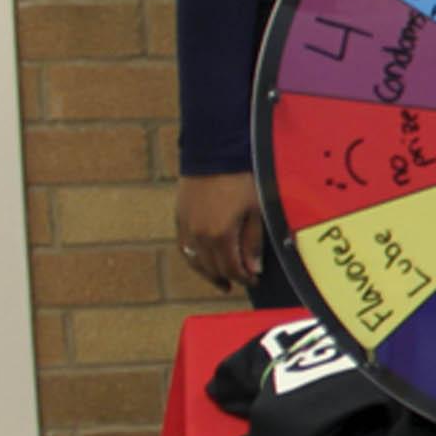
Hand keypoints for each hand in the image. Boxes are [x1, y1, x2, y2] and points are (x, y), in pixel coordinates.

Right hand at [176, 173, 263, 292]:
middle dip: (229, 277)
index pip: (231, 269)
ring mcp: (186, 228)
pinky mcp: (179, 218)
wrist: (214, 154)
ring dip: (209, 273)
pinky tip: (203, 261)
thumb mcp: (256, 211)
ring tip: (222, 281)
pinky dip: (194, 259)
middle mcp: (198, 236)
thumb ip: (253, 243)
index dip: (244, 278)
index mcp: (219, 236)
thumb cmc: (241, 180)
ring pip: (195, 261)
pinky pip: (184, 247)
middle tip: (242, 280)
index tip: (255, 280)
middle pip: (213, 268)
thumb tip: (253, 270)